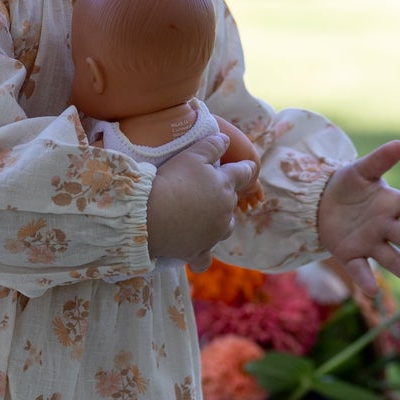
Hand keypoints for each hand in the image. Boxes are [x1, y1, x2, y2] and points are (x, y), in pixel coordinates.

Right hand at [146, 140, 256, 262]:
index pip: (244, 173)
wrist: (150, 216)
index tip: (249, 166)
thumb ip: (211, 146)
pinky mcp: (198, 251)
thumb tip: (226, 140)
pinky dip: (202, 256)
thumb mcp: (191, 155)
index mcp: (226, 185)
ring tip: (203, 218)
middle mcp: (225, 211)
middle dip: (225, 196)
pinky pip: (204, 259)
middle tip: (208, 191)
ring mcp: (213, 234)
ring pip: (224, 229)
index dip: (247, 168)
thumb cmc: (171, 181)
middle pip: (232, 203)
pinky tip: (196, 253)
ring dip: (218, 223)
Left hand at [317, 141, 399, 295]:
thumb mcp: (361, 170)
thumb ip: (380, 160)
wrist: (319, 201)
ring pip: (391, 258)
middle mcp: (385, 226)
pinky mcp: (350, 255)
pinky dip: (365, 279)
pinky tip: (372, 290)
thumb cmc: (347, 185)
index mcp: (391, 203)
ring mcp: (369, 242)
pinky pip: (359, 268)